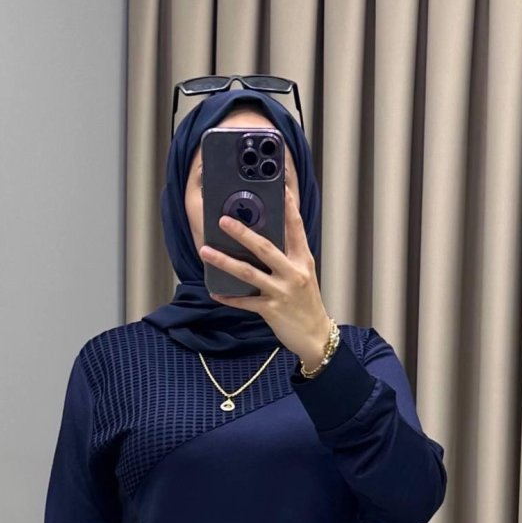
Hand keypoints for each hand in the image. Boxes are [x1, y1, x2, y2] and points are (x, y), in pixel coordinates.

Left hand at [200, 184, 331, 368]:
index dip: (289, 207)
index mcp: (303, 261)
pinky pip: (245, 302)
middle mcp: (294, 274)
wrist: (315, 336)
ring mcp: (282, 292)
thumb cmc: (306, 304)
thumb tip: (262, 241)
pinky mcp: (272, 310)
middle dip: (243, 233)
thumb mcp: (303, 275)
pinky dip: (229, 298)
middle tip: (223, 220)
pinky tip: (215, 292)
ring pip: (249, 273)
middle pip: (265, 248)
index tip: (281, 187)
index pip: (296, 229)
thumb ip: (288, 257)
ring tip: (206, 251)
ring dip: (225, 262)